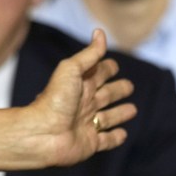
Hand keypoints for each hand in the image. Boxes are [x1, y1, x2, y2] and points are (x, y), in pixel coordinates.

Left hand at [29, 29, 135, 165]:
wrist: (42, 133)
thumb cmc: (55, 99)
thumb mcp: (72, 69)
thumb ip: (89, 54)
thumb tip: (100, 31)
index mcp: (81, 84)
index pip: (98, 73)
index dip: (107, 68)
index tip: (114, 65)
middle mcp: (85, 103)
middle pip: (107, 94)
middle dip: (118, 90)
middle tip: (130, 86)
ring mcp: (87, 123)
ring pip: (109, 117)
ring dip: (121, 113)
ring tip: (133, 110)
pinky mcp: (90, 143)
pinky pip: (106, 140)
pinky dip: (115, 138)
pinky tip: (123, 134)